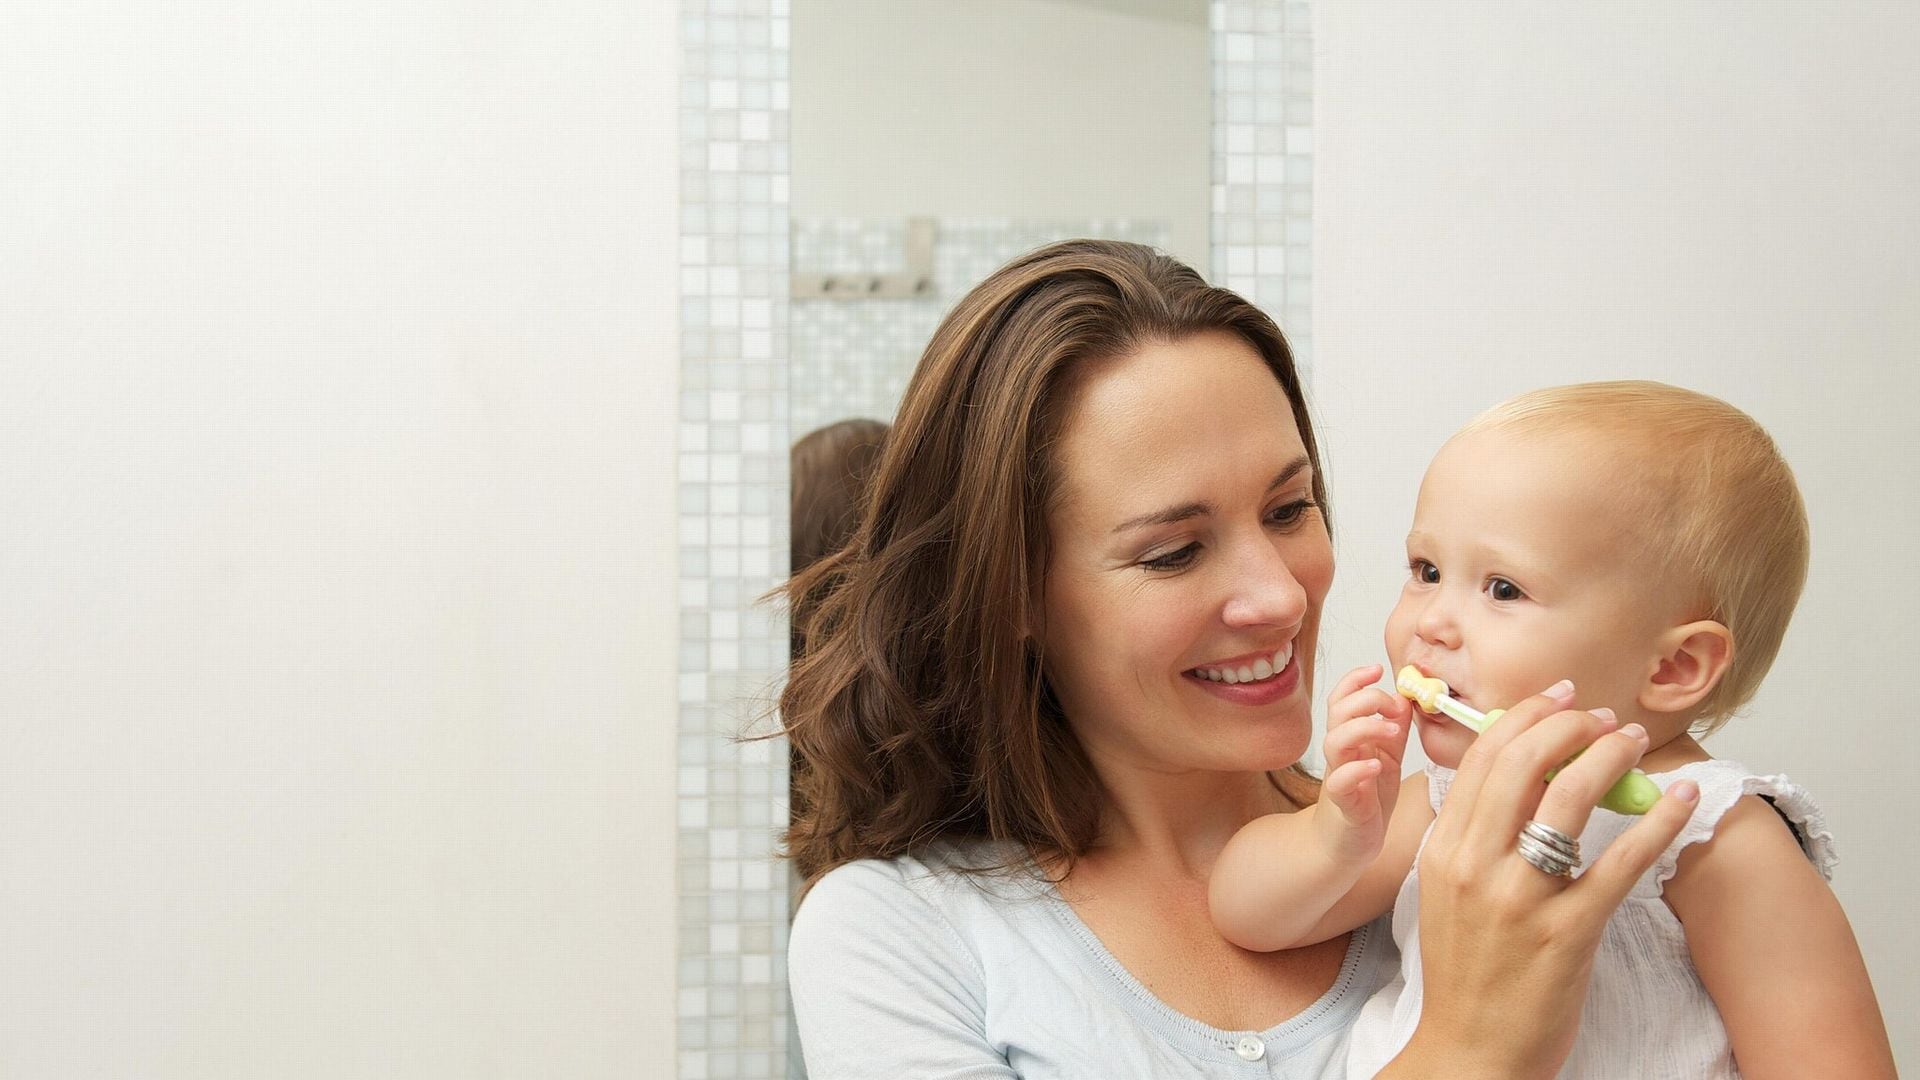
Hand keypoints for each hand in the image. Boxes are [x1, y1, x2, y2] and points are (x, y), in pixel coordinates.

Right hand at [1314, 664, 1412, 865]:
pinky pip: (1340, 781)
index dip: (1356, 679)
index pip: (1343, 698)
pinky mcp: (1343, 802)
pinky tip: (1376, 767)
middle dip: (1366, 699)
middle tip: (1393, 707)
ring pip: (1334, 741)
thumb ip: (1394, 729)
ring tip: (1390, 731)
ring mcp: (1339, 776)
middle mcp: (1341, 753)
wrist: (1348, 844)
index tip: (1379, 669)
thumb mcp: (1388, 758)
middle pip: (1338, 711)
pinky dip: (1357, 770)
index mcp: (1351, 737)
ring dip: (1363, 728)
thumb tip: (1405, 698)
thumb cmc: (1367, 799)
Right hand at [1388, 681, 1698, 1078]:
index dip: (1524, 716)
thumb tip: (1515, 778)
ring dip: (1609, 756)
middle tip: (1603, 715)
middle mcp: (1475, 866)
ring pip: (1569, 798)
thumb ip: (1471, 836)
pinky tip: (1679, 800)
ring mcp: (1520, 899)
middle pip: (1523, 763)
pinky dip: (1656, 823)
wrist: (1470, 1051)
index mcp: (1442, 851)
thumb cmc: (1464, 973)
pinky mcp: (1567, 933)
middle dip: (1569, 724)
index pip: (1481, 759)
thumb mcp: (1445, 892)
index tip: (1558, 698)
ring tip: (1634, 741)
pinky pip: (1620, 862)